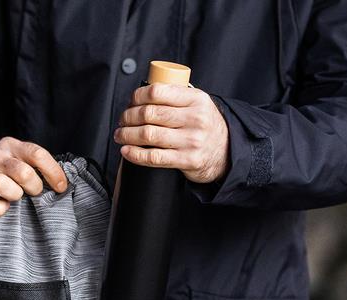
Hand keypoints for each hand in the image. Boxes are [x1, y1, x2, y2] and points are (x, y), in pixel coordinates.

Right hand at [0, 137, 68, 217]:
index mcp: (11, 146)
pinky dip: (0, 210)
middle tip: (34, 192)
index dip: (53, 173)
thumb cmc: (9, 175)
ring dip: (15, 196)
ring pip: (3, 184)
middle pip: (23, 172)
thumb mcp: (23, 162)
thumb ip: (39, 167)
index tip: (61, 187)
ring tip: (15, 197)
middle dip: (35, 187)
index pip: (37, 154)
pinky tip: (3, 207)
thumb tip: (63, 183)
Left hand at [113, 82, 229, 183]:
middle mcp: (195, 118)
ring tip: (120, 135)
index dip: (136, 97)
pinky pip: (154, 157)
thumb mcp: (197, 104)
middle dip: (128, 117)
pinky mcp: (187, 160)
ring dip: (127, 135)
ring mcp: (191, 141)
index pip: (157, 92)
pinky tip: (126, 151)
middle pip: (149, 114)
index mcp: (196, 99)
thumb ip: (176, 97)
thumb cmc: (205, 127)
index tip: (130, 103)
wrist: (226, 152)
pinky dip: (135, 154)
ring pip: (149, 134)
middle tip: (122, 121)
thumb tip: (142, 95)